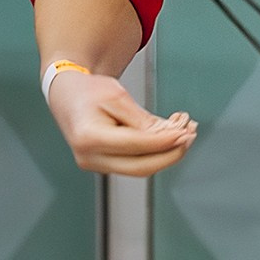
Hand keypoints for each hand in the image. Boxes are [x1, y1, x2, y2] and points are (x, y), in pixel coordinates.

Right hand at [47, 67, 196, 178]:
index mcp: (89, 137)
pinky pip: (135, 163)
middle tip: (191, 136)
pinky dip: (155, 153)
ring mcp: (95, 164)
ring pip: (140, 168)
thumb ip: (142, 120)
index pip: (135, 145)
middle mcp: (89, 157)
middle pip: (140, 167)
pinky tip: (170, 138)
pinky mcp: (104, 164)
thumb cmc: (90, 91)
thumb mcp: (118, 96)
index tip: (186, 133)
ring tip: (185, 133)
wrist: (68, 95)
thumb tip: (171, 137)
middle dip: (171, 154)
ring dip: (166, 154)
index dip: (164, 141)